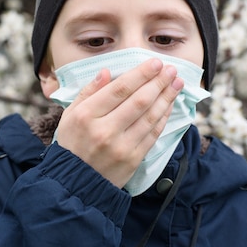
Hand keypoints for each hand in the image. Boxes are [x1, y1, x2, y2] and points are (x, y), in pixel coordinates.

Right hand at [55, 58, 183, 188]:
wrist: (75, 182)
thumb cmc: (72, 143)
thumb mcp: (70, 115)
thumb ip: (88, 92)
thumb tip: (107, 71)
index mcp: (87, 115)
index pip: (120, 89)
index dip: (141, 74)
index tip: (155, 63)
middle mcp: (105, 130)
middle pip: (139, 101)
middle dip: (159, 82)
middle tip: (171, 69)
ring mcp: (121, 146)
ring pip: (150, 116)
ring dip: (167, 97)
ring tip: (176, 83)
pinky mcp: (133, 159)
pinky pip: (153, 133)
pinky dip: (163, 117)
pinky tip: (169, 104)